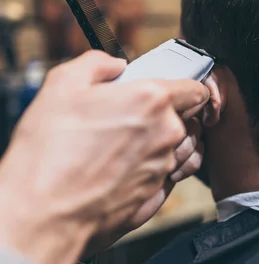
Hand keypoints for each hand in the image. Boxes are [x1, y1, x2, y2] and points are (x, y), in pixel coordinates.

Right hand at [0, 51, 209, 263]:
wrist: (42, 215)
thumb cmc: (49, 153)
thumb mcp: (62, 85)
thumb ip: (97, 63)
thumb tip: (115, 65)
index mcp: (152, 101)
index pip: (195, 89)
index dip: (186, 88)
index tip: (171, 91)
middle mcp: (167, 134)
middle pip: (188, 119)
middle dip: (171, 115)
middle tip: (136, 117)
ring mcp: (163, 167)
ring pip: (181, 149)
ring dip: (166, 144)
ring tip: (128, 145)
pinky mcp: (156, 195)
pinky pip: (169, 176)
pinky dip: (155, 170)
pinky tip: (127, 169)